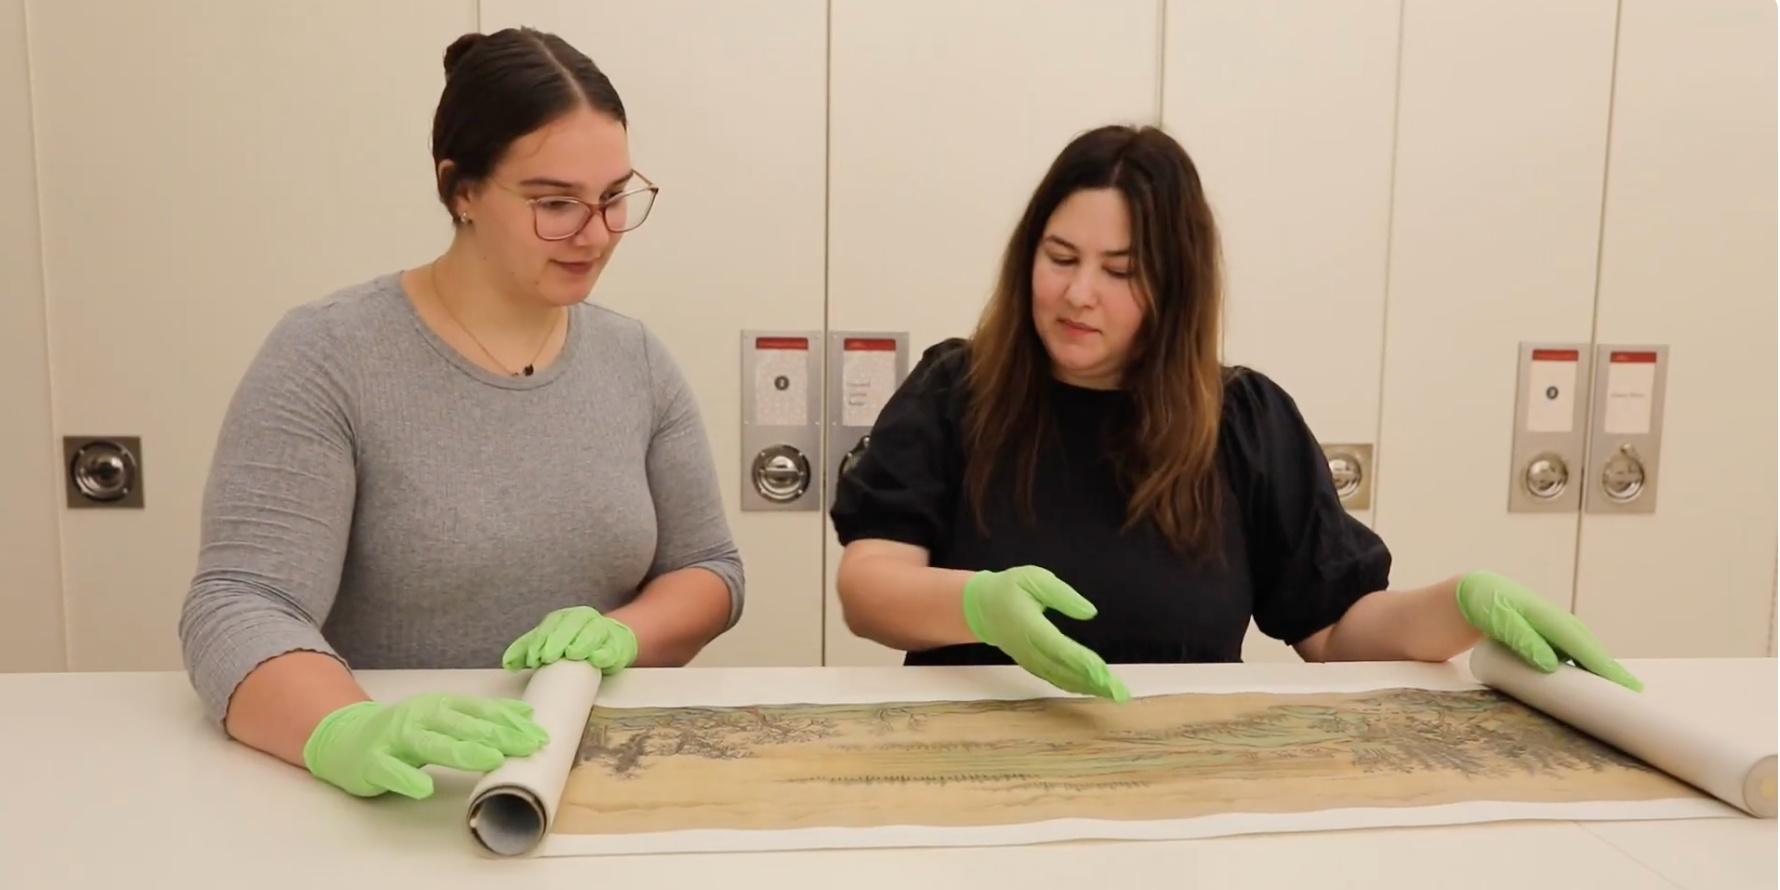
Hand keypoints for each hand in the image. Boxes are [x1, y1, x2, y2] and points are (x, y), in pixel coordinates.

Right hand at [302, 693, 548, 798]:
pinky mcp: (373, 761)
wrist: (346, 739)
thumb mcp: (444, 718)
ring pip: (431, 743)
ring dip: (462, 750)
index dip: (510, 721)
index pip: (480, 710)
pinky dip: (407, 779)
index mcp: (440, 705)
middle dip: (498, 734)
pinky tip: (424, 789)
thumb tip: (525, 714)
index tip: (539, 733)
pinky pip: (391, 771)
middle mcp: (420, 716)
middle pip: (463, 725)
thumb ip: (480, 717)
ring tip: (491, 759)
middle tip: (528, 745)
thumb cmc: (405, 732)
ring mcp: (395, 738)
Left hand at [501, 606, 638, 674]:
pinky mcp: (617, 646)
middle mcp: (584, 619)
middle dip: (558, 642)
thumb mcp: (549, 641)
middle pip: (570, 627)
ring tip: (572, 655)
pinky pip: (611, 648)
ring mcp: (602, 630)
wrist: (608, 641)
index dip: (541, 641)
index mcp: (565, 617)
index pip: (551, 625)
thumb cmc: (573, 643)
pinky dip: (603, 653)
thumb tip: (508, 664)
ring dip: (581, 644)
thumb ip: (527, 649)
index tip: (534, 659)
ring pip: (591, 634)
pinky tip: (596, 659)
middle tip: (548, 658)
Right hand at [963, 566, 1129, 701]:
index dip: (1082, 662)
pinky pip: (1053, 678)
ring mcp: (1028, 659)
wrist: (980, 606)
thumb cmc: (1009, 588)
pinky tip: (1091, 688)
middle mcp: (1028, 648)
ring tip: (1112, 693)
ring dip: (1086, 687)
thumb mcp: (1034, 578)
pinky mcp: (1030, 664)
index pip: (1059, 648)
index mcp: (1029, 626)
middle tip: (1118, 692)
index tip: (1104, 672)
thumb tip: (1089, 612)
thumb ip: (1062, 595)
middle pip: (1063, 669)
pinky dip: (1073, 685)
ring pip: (1059, 677)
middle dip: (1092, 681)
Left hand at [1456, 570, 1641, 690]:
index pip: (1580, 644)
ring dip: (1598, 667)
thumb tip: (1550, 665)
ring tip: (1618, 690)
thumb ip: (1522, 638)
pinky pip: (1570, 650)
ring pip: (1581, 648)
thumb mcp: (1498, 619)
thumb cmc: (1486, 605)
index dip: (1602, 665)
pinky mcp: (1546, 634)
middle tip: (1633, 691)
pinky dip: (1582, 664)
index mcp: (1547, 615)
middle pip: (1587, 646)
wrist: (1476, 592)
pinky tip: (1588, 680)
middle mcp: (1556, 620)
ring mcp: (1552, 626)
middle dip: (1609, 668)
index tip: (1623, 683)